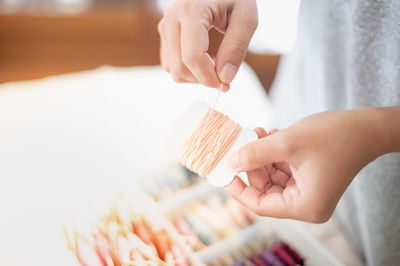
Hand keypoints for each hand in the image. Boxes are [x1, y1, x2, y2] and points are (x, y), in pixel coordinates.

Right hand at [158, 0, 257, 90]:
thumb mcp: (246, 18)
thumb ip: (236, 48)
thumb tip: (225, 79)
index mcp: (190, 10)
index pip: (192, 57)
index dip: (208, 78)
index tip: (225, 84)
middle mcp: (171, 17)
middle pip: (179, 67)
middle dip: (202, 80)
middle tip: (223, 78)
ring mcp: (165, 25)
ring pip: (172, 69)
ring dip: (194, 77)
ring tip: (215, 66)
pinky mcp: (165, 33)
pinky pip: (170, 64)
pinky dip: (187, 70)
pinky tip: (203, 61)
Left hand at [225, 109, 390, 222]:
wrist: (368, 126)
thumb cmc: (335, 136)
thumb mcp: (287, 143)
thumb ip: (255, 154)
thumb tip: (232, 162)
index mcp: (305, 206)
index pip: (260, 205)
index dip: (238, 189)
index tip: (223, 172)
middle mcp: (307, 203)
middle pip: (265, 189)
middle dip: (251, 164)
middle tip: (239, 143)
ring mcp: (309, 190)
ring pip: (272, 176)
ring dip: (261, 154)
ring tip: (257, 132)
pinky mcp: (310, 177)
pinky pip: (283, 169)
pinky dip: (273, 153)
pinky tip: (269, 135)